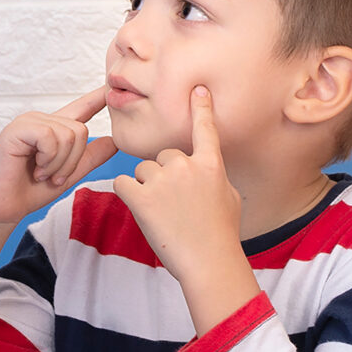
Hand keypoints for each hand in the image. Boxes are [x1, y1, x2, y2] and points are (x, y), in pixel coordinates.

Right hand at [0, 87, 119, 229]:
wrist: (2, 208)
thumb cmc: (29, 191)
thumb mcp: (68, 174)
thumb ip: (90, 158)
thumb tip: (115, 142)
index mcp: (53, 129)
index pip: (81, 107)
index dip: (97, 97)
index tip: (111, 84)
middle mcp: (41, 120)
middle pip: (80, 130)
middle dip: (72, 161)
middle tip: (53, 176)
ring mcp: (28, 122)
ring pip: (68, 135)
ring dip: (59, 164)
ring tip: (42, 174)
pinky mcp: (17, 129)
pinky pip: (50, 138)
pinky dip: (48, 159)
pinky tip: (35, 168)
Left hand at [113, 87, 251, 314]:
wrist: (209, 262)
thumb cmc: (221, 235)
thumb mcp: (229, 198)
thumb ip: (213, 176)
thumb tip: (205, 169)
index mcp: (210, 165)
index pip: (205, 129)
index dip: (200, 108)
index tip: (197, 89)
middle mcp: (186, 166)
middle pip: (162, 155)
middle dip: (162, 174)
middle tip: (173, 204)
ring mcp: (163, 180)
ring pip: (141, 169)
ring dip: (145, 186)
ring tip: (162, 212)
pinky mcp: (141, 197)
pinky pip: (123, 183)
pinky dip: (127, 195)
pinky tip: (142, 211)